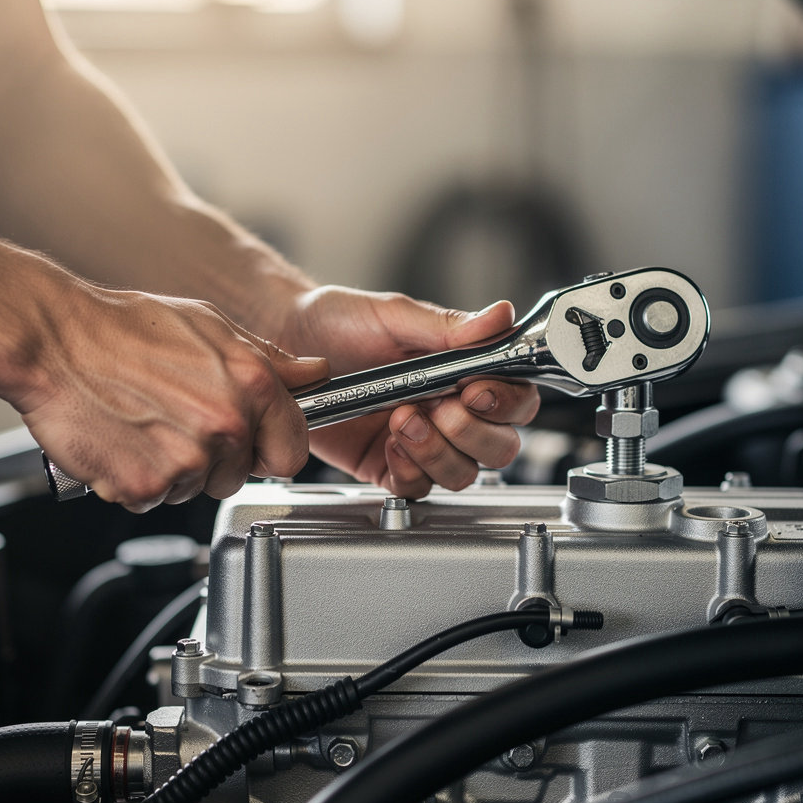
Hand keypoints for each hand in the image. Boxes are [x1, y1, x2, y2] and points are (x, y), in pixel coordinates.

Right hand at [16, 288, 327, 511]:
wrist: (53, 342)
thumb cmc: (127, 329)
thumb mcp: (213, 327)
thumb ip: (272, 360)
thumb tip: (316, 373)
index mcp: (252, 385)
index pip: (292, 452)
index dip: (271, 449)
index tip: (253, 443)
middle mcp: (226, 425)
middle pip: (241, 475)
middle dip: (218, 459)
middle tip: (181, 423)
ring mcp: (186, 460)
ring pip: (197, 489)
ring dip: (177, 469)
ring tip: (148, 425)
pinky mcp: (145, 486)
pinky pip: (156, 500)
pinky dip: (140, 480)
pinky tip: (126, 442)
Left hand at [280, 287, 539, 497]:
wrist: (286, 342)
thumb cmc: (338, 322)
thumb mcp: (393, 315)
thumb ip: (447, 325)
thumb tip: (498, 317)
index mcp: (464, 371)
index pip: (517, 399)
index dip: (506, 402)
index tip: (476, 390)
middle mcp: (451, 410)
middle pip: (500, 447)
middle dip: (473, 433)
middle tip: (438, 408)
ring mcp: (423, 441)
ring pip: (464, 474)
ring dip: (438, 452)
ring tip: (403, 421)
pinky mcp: (389, 465)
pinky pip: (418, 487)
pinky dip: (410, 471)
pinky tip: (390, 445)